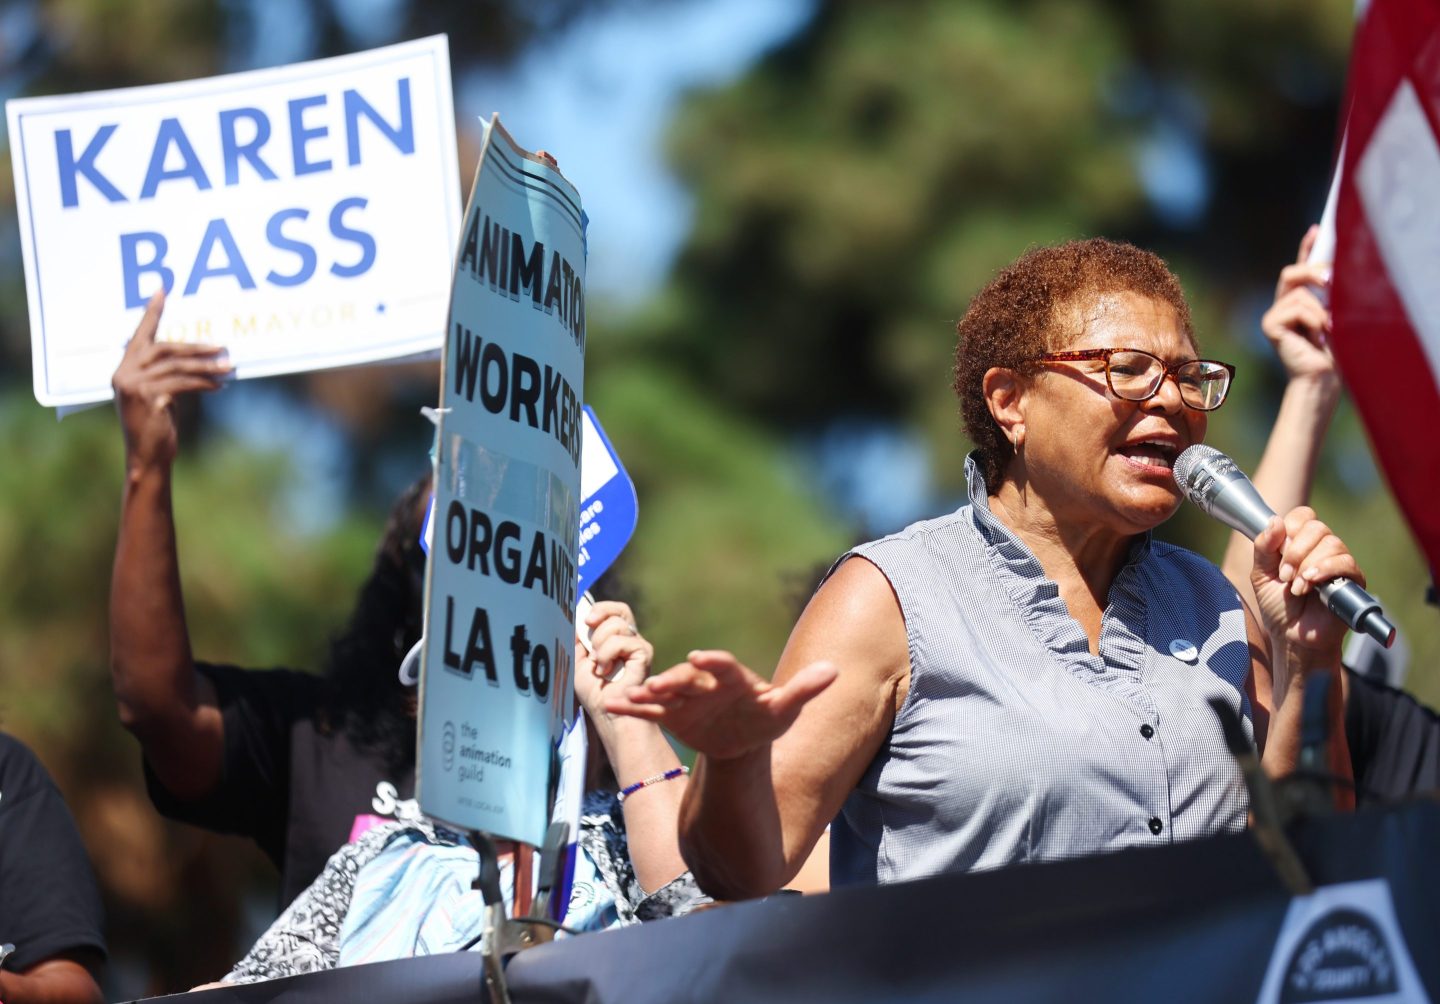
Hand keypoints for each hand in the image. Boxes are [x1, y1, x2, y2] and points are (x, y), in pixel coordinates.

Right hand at [111, 291, 230, 471]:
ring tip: (229, 368)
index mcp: (124, 370)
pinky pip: (183, 383)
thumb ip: (168, 375)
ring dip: (207, 366)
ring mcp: (133, 386)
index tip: (162, 290)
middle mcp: (124, 374)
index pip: (140, 335)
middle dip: (195, 346)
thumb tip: (201, 358)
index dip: (152, 312)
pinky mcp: (148, 398)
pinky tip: (220, 385)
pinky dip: (204, 382)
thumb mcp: (159, 397)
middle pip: (164, 347)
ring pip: (177, 366)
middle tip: (222, 347)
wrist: (147, 459)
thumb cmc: (156, 429)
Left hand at [573, 601, 653, 723]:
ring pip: (618, 625)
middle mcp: (631, 639)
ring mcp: (639, 646)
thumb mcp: (578, 661)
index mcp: (617, 638)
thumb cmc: (595, 693)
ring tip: (599, 666)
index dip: (602, 609)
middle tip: (591, 647)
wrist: (606, 712)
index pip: (616, 610)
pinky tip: (605, 670)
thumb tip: (575, 618)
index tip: (587, 621)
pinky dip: (607, 654)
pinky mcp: (643, 654)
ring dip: (600, 646)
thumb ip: (579, 639)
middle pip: (620, 611)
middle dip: (598, 627)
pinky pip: (623, 640)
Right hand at [604, 650, 836, 760]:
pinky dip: (632, 707)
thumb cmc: (766, 718)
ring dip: (647, 691)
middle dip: (674, 680)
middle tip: (658, 683)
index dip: (713, 661)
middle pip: (688, 679)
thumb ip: (804, 689)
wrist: (743, 739)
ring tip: (630, 695)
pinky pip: (649, 710)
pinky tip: (613, 706)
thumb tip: (835, 670)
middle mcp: (705, 682)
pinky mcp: (670, 713)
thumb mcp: (786, 709)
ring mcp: (685, 697)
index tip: (701, 657)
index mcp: (733, 676)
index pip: (723, 665)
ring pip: (664, 691)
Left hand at [1251, 506, 1363, 658]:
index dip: (1289, 528)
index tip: (1278, 553)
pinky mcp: (1353, 580)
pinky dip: (1325, 570)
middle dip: (1294, 551)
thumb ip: (1264, 548)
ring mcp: (1339, 564)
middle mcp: (1322, 549)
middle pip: (1316, 527)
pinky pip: (1346, 562)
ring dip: (1307, 565)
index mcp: (1300, 544)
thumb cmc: (1279, 607)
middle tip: (1284, 576)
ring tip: (1296, 588)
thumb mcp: (1262, 575)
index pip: (1303, 516)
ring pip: (1331, 543)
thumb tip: (1275, 520)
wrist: (1293, 637)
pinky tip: (1311, 584)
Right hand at [1261, 226, 1335, 383]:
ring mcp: (1274, 315)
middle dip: (1313, 272)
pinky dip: (1313, 320)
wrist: (1322, 378)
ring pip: (1299, 294)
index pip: (1301, 268)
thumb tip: (1333, 271)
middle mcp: (1282, 306)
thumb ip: (1331, 294)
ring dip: (1320, 310)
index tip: (1317, 230)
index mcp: (1299, 302)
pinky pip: (1296, 307)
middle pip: (1292, 272)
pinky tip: (1317, 337)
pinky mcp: (1270, 325)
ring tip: (1328, 330)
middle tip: (1333, 281)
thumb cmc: (1334, 351)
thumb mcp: (1336, 315)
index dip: (1307, 248)